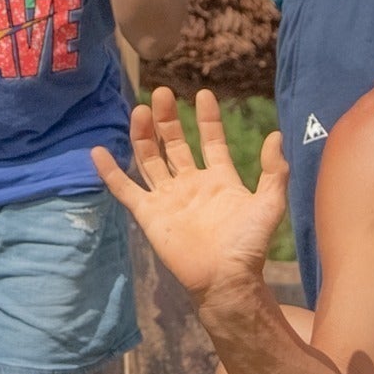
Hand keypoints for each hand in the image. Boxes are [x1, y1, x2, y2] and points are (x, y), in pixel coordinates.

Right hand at [92, 87, 285, 300]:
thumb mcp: (269, 204)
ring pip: (150, 160)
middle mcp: (191, 184)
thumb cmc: (248, 245)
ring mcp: (168, 198)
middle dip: (169, 120)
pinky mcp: (149, 215)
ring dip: (144, 136)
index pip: (211, 141)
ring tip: (139, 110)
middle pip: (175, 144)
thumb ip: (274, 171)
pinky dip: (110, 172)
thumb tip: (275, 136)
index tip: (203, 94)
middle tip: (163, 93)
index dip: (207, 119)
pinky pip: (125, 190)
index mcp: (219, 179)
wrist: (225, 279)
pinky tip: (97, 152)